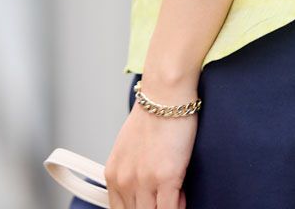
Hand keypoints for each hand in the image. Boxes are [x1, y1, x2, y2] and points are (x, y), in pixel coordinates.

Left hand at [103, 78, 198, 208]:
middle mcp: (124, 181)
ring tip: (174, 192)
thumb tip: (142, 194)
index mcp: (113, 174)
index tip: (149, 203)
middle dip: (152, 207)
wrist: (165, 95)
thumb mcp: (128, 150)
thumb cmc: (152, 116)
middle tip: (163, 196)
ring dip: (166, 207)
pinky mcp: (165, 178)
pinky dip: (178, 206)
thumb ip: (130, 174)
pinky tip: (181, 193)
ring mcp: (144, 181)